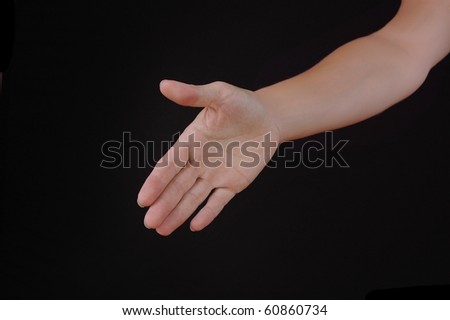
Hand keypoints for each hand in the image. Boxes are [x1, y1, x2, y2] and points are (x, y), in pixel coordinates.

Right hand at [137, 80, 279, 234]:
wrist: (268, 118)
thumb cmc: (242, 104)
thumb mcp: (219, 95)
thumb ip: (193, 95)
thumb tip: (164, 85)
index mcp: (190, 142)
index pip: (169, 165)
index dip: (156, 182)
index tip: (143, 200)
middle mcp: (198, 161)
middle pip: (177, 186)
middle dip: (164, 204)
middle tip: (149, 223)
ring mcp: (214, 175)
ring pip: (193, 197)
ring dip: (178, 212)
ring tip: (162, 229)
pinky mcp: (232, 184)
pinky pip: (218, 201)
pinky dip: (208, 213)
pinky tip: (195, 225)